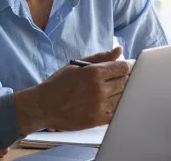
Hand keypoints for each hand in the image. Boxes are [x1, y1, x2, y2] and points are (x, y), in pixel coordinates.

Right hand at [14, 47, 130, 134]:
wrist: (44, 106)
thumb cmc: (59, 83)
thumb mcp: (76, 65)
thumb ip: (100, 57)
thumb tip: (119, 50)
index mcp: (94, 72)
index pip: (122, 67)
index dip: (126, 66)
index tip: (125, 67)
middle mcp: (99, 89)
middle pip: (125, 82)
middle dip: (124, 79)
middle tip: (117, 78)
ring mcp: (100, 105)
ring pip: (123, 97)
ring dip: (121, 92)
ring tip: (111, 90)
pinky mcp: (98, 120)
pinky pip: (116, 112)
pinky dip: (115, 107)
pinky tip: (107, 102)